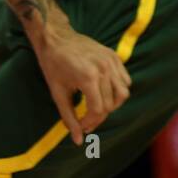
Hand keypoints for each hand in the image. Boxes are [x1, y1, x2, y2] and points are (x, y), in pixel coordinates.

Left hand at [32, 20, 131, 144]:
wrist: (55, 36)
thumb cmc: (52, 64)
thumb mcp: (57, 92)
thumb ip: (69, 117)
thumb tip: (77, 140)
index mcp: (88, 77)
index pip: (98, 110)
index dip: (90, 123)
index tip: (82, 126)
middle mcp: (104, 69)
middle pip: (110, 104)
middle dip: (99, 116)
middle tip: (86, 120)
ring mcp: (111, 61)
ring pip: (123, 93)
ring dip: (112, 104)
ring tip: (97, 106)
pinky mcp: (114, 56)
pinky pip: (125, 80)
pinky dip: (118, 90)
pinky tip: (104, 91)